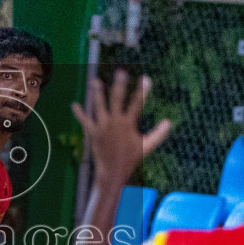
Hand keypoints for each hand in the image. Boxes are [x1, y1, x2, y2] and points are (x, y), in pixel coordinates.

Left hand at [71, 70, 170, 188]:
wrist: (112, 172)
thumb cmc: (130, 159)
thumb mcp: (147, 147)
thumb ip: (158, 134)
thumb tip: (169, 122)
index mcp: (128, 124)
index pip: (137, 104)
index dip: (142, 91)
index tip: (146, 78)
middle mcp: (115, 123)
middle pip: (117, 100)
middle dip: (119, 85)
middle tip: (120, 72)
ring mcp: (102, 127)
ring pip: (99, 106)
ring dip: (97, 93)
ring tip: (94, 81)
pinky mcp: (93, 133)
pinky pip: (85, 121)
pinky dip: (80, 113)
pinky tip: (74, 105)